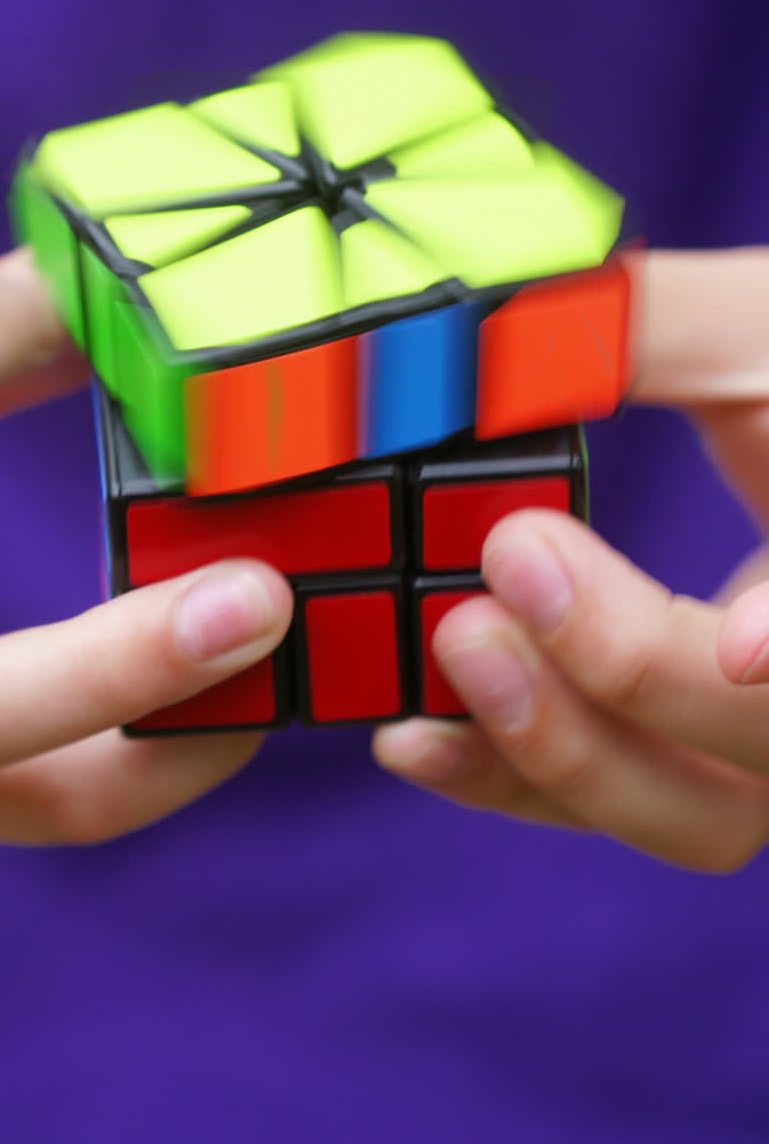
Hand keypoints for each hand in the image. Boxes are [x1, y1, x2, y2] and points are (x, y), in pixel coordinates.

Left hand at [373, 249, 768, 872]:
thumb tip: (473, 332)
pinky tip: (410, 734)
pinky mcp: (680, 756)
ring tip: (450, 650)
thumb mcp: (750, 325)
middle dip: (630, 675)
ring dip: (559, 749)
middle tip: (508, 568)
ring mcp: (761, 738)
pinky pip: (609, 805)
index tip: (721, 640)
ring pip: (694, 817)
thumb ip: (635, 329)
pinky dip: (511, 775)